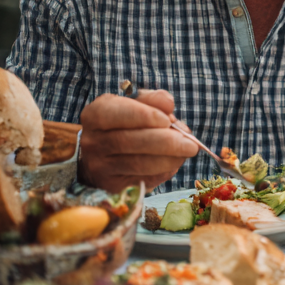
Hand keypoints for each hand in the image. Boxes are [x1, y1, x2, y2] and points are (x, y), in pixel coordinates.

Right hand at [79, 90, 197, 192]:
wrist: (103, 151)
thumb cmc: (125, 122)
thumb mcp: (135, 103)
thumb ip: (153, 99)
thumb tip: (168, 105)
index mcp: (95, 115)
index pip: (116, 114)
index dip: (145, 116)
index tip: (168, 120)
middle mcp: (93, 142)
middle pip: (129, 142)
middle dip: (166, 142)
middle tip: (191, 144)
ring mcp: (100, 167)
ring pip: (138, 164)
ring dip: (169, 159)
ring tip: (187, 151)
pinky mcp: (112, 185)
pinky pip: (142, 180)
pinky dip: (163, 172)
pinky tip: (174, 163)